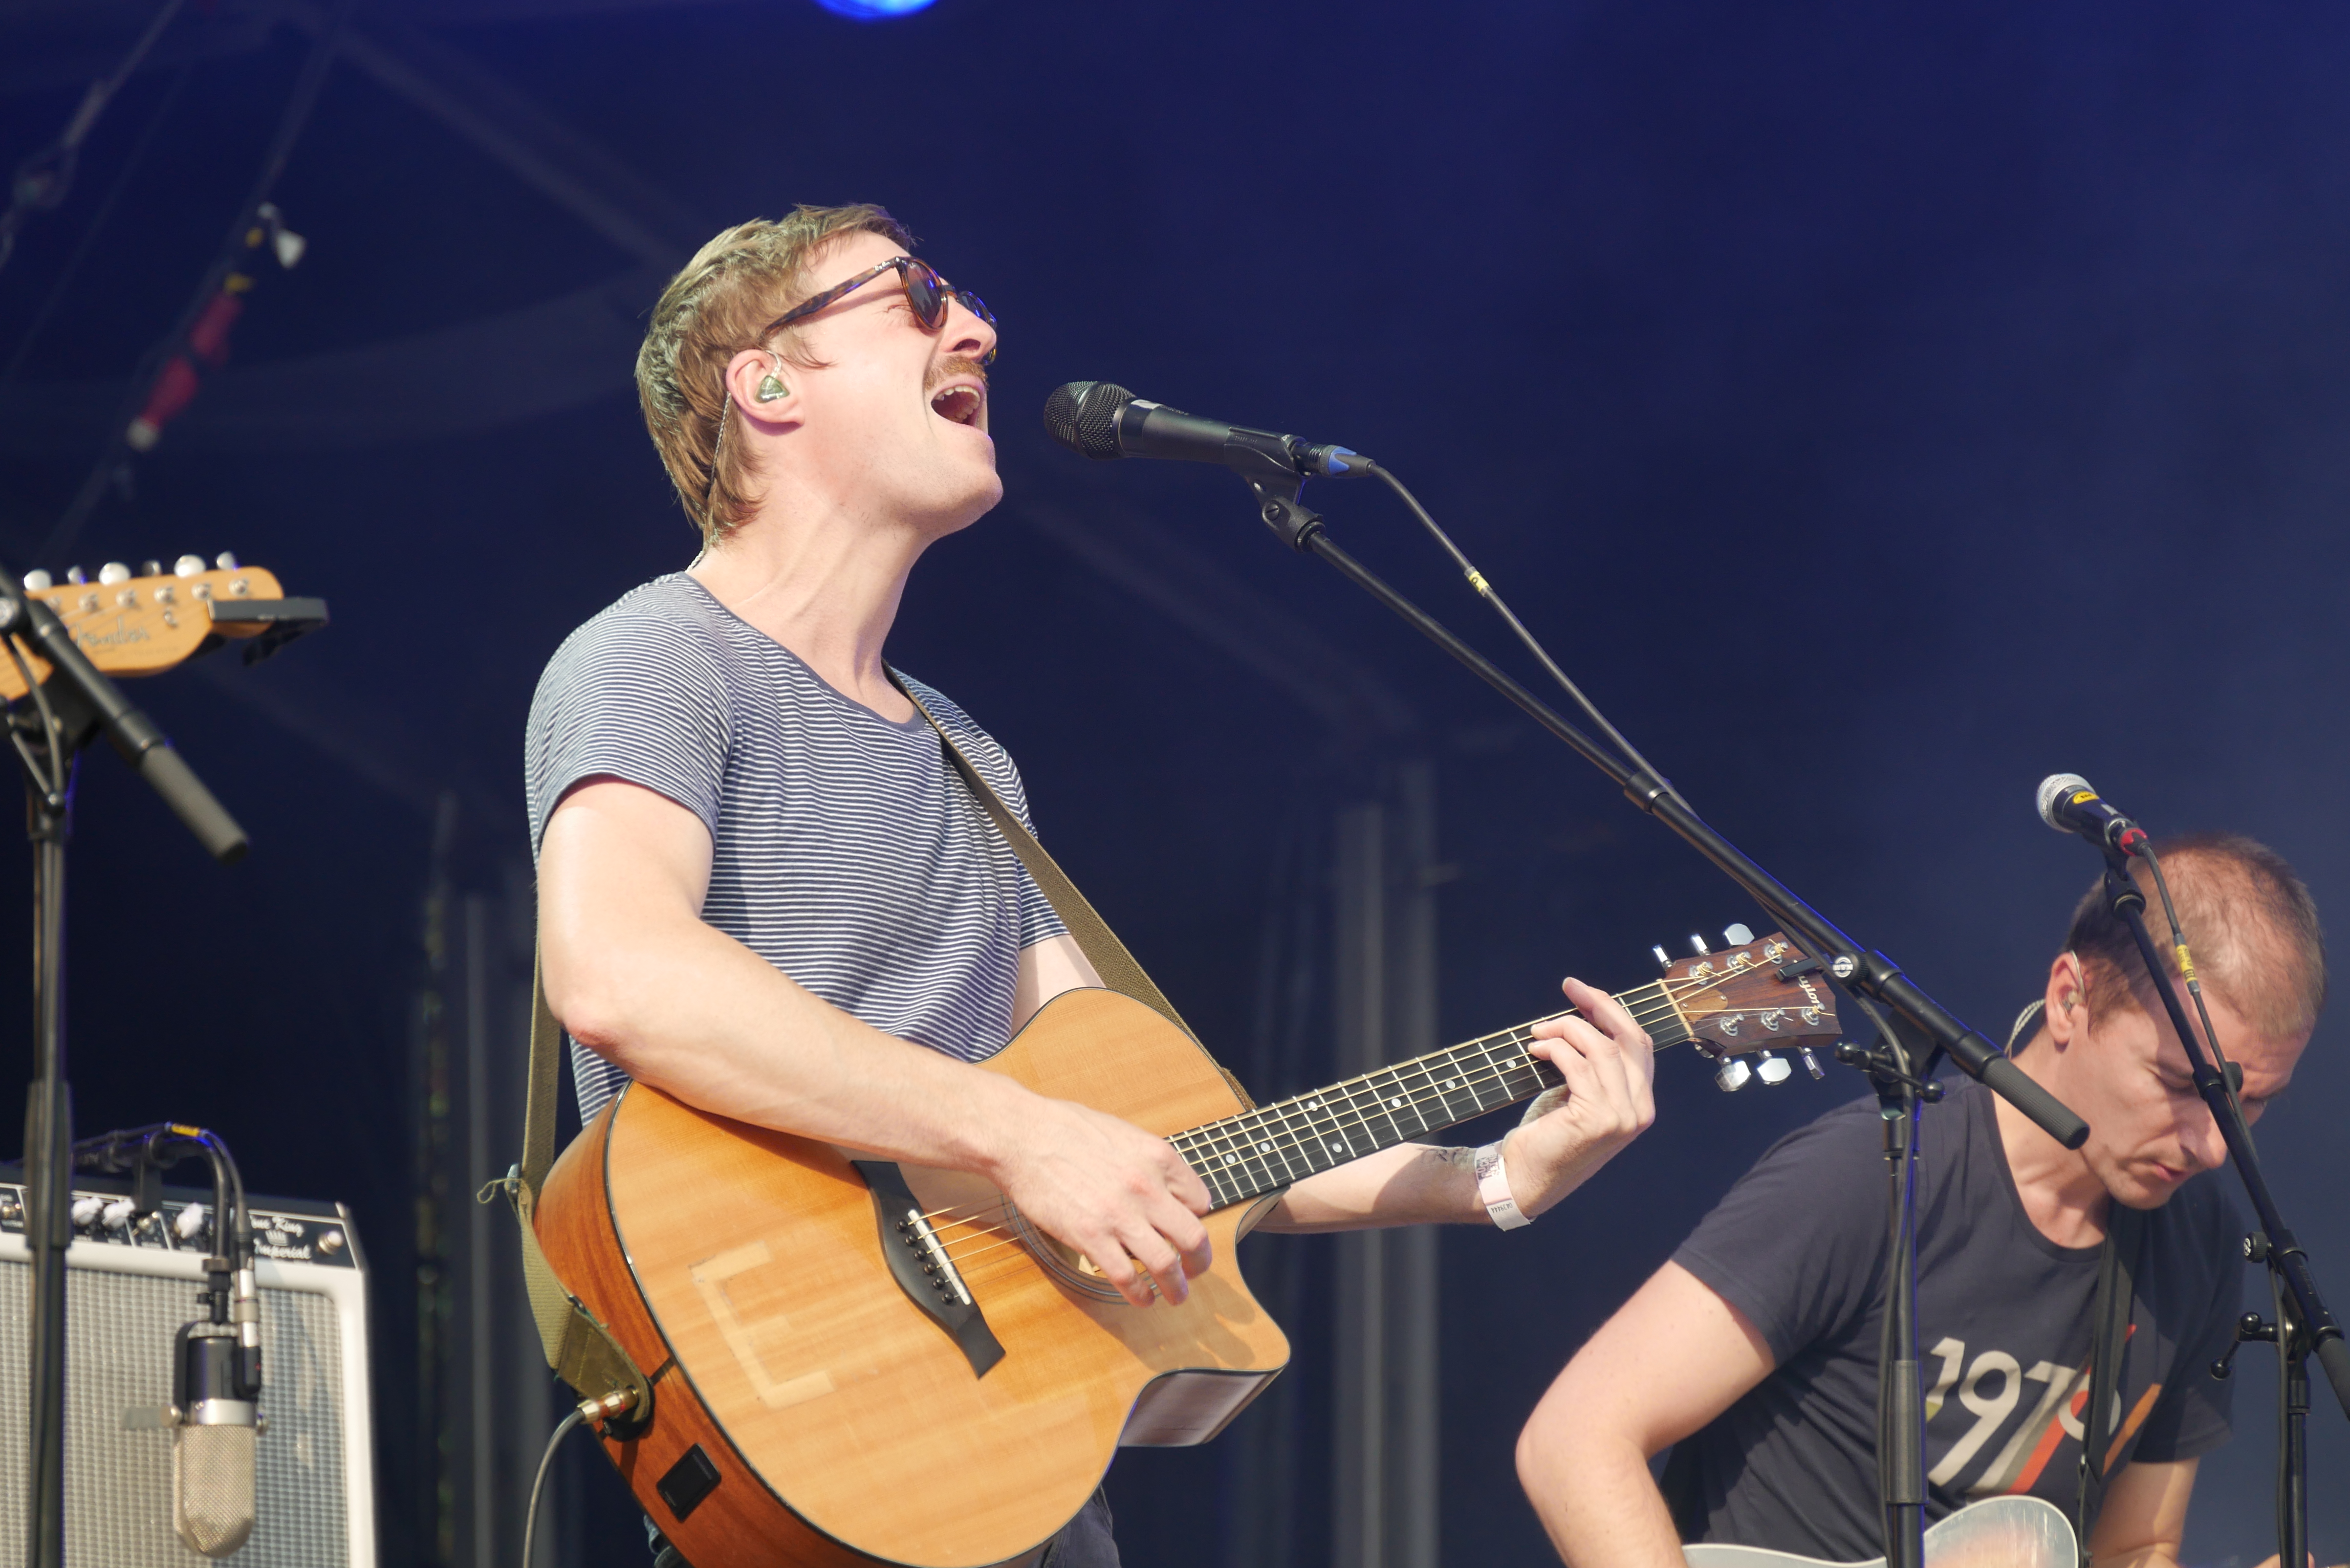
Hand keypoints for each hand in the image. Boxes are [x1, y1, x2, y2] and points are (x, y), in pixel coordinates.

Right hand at [986, 1094, 1213, 1306]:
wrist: (1022, 1135)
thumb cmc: (1065, 1128)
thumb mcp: (1123, 1132)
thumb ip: (1148, 1160)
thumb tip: (1165, 1183)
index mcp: (1158, 1157)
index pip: (1200, 1200)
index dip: (1197, 1218)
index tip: (1186, 1228)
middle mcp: (1147, 1188)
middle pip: (1194, 1237)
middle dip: (1200, 1261)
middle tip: (1195, 1270)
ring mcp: (1119, 1215)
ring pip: (1166, 1265)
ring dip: (1177, 1287)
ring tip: (1176, 1295)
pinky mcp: (1090, 1237)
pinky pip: (1126, 1277)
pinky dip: (1139, 1294)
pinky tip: (1141, 1298)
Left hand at [1504, 976, 1656, 1218]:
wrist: (1523, 1177)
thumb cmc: (1547, 1133)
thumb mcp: (1577, 1093)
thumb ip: (1594, 1065)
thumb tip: (1585, 1015)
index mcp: (1640, 1101)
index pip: (1639, 1044)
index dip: (1613, 1011)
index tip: (1584, 991)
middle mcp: (1640, 1110)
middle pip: (1629, 1039)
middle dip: (1598, 1005)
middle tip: (1570, 986)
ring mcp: (1623, 1118)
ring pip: (1602, 1048)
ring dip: (1566, 1029)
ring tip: (1539, 1032)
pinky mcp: (1598, 1120)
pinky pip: (1578, 1066)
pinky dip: (1555, 1049)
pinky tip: (1536, 1050)